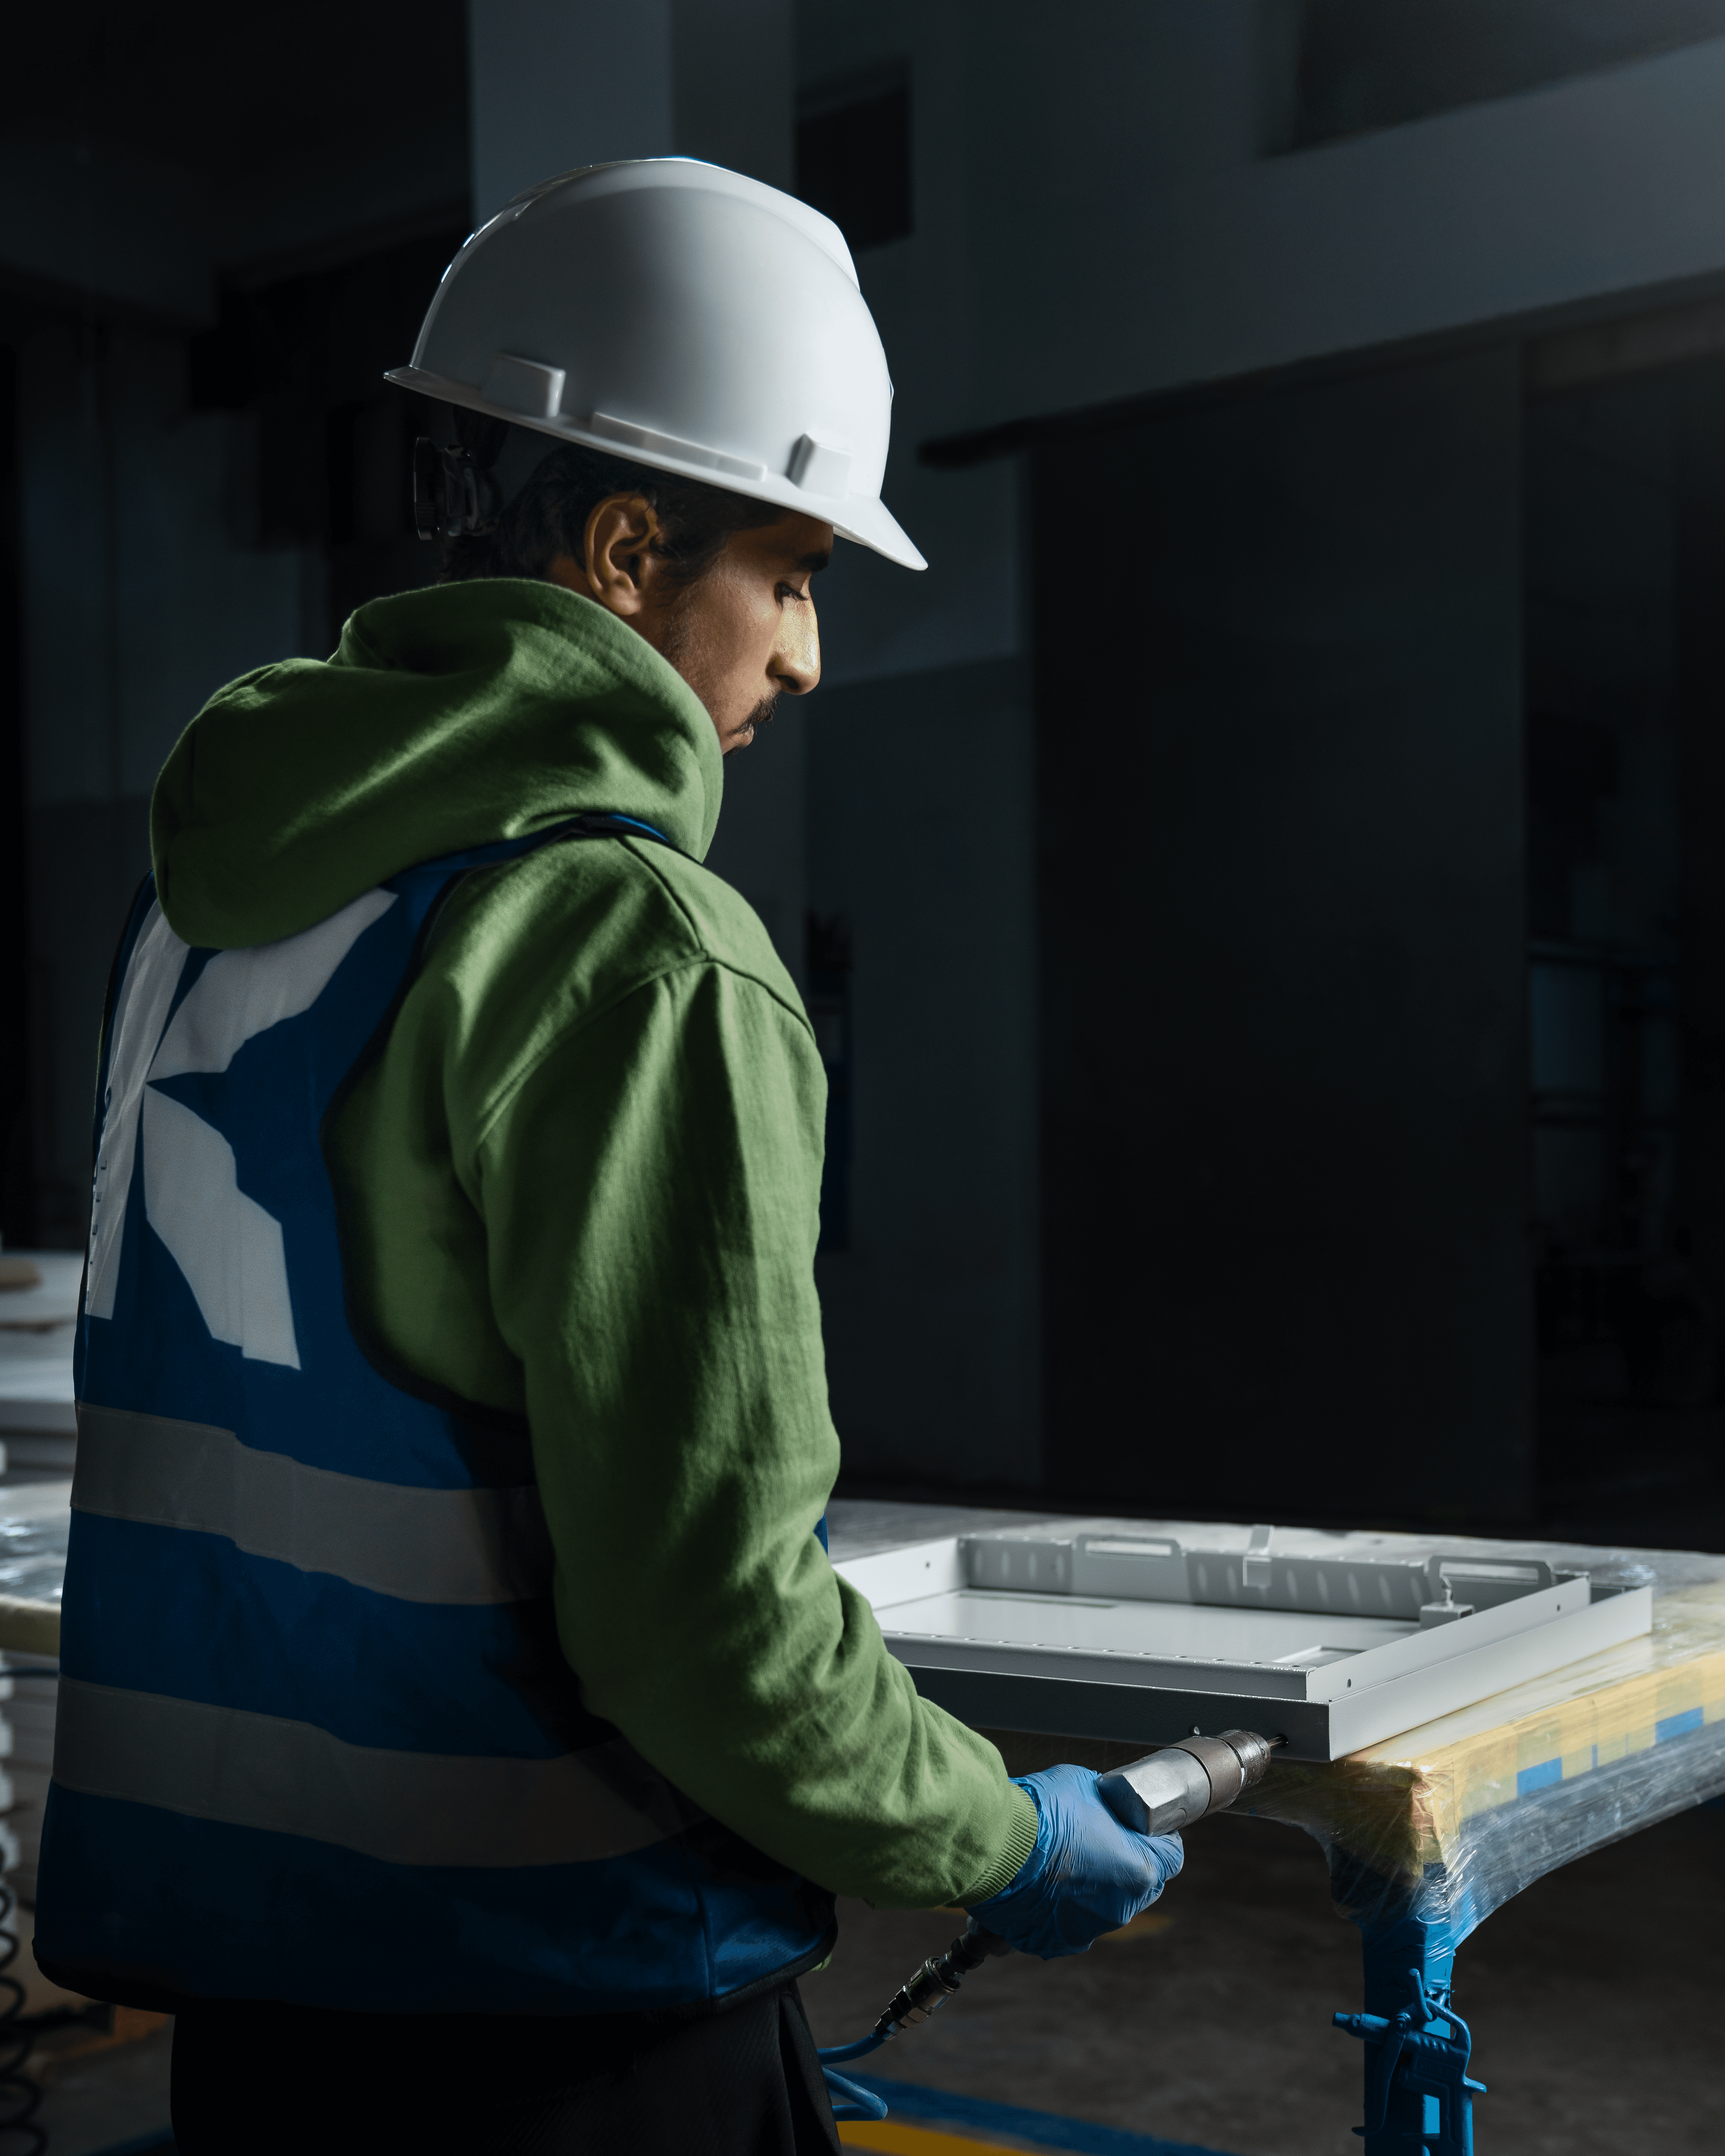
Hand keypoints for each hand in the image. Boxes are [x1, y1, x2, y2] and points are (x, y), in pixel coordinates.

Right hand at [966, 1762, 1183, 1958]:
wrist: (994, 1843)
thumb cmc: (1041, 1811)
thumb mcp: (1086, 1785)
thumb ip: (1107, 1805)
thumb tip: (1105, 1808)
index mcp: (1139, 1870)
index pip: (1171, 1856)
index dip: (1157, 1839)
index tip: (1142, 1829)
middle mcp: (1120, 1908)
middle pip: (1139, 1886)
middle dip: (1125, 1866)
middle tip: (1099, 1844)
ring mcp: (1087, 1929)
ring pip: (1101, 1907)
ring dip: (1090, 1889)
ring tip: (1060, 1864)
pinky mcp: (1054, 1941)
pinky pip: (1066, 1925)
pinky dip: (1058, 1909)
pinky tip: (1039, 1885)